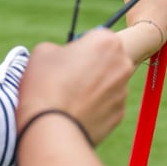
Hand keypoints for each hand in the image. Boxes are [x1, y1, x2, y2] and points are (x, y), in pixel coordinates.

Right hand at [17, 30, 133, 144]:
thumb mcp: (43, 52)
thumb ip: (61, 48)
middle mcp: (122, 64)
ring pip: (108, 83)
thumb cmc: (45, 85)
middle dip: (92, 66)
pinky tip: (75, 112)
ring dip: (93, 87)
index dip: (82, 46)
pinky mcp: (119, 114)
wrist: (50, 129)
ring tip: (69, 98)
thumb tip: (65, 57)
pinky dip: (94, 107)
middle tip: (69, 78)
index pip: (98, 37)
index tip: (70, 57)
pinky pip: (106, 105)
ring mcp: (123, 91)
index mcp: (106, 42)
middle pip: (107, 60)